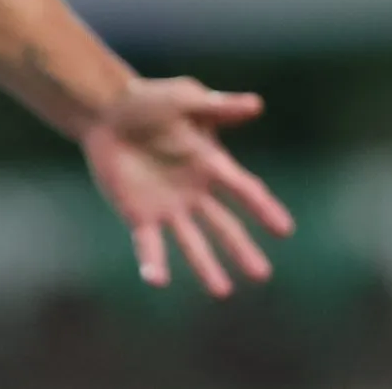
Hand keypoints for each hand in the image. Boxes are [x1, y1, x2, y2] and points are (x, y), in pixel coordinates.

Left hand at [78, 75, 294, 298]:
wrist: (107, 113)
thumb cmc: (150, 101)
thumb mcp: (186, 100)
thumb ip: (218, 107)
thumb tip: (256, 105)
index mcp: (211, 164)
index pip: (244, 190)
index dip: (264, 209)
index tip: (284, 229)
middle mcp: (195, 192)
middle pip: (224, 225)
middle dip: (242, 249)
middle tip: (262, 274)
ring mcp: (168, 207)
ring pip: (192, 243)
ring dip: (207, 267)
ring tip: (222, 292)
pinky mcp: (140, 216)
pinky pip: (148, 244)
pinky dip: (153, 263)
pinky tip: (157, 280)